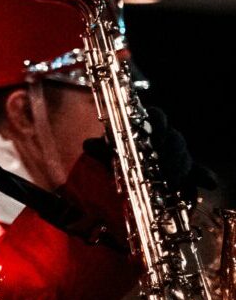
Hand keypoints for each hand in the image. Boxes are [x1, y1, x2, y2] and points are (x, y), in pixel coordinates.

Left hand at [83, 105, 215, 204]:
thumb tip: (87, 144)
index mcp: (147, 126)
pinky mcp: (183, 170)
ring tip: (170, 179)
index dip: (159, 123)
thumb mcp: (107, 151)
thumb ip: (101, 148)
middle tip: (162, 164)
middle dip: (171, 151)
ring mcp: (175, 153)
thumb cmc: (117, 154)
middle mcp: (164, 138)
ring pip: (184, 155)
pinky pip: (197, 172)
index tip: (154, 134)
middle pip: (175, 138)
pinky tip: (211, 183)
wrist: (124, 170)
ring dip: (180, 166)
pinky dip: (205, 177)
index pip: (157, 116)